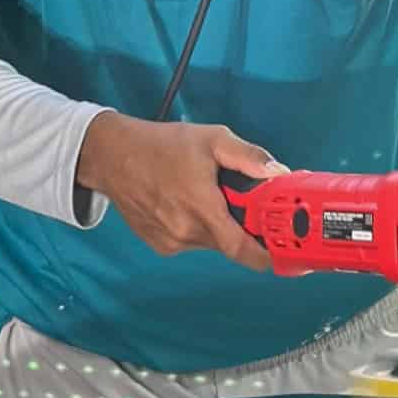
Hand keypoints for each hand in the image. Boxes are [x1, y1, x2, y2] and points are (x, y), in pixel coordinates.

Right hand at [78, 114, 285, 271]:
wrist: (112, 156)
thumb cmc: (162, 145)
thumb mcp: (212, 139)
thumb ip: (248, 157)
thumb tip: (280, 172)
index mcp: (202, 207)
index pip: (241, 249)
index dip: (266, 257)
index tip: (285, 257)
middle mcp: (186, 231)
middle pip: (229, 243)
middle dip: (241, 229)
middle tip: (245, 207)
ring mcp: (170, 242)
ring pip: (209, 242)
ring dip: (217, 226)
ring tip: (206, 196)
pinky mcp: (158, 244)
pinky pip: (189, 241)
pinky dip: (197, 228)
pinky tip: (184, 203)